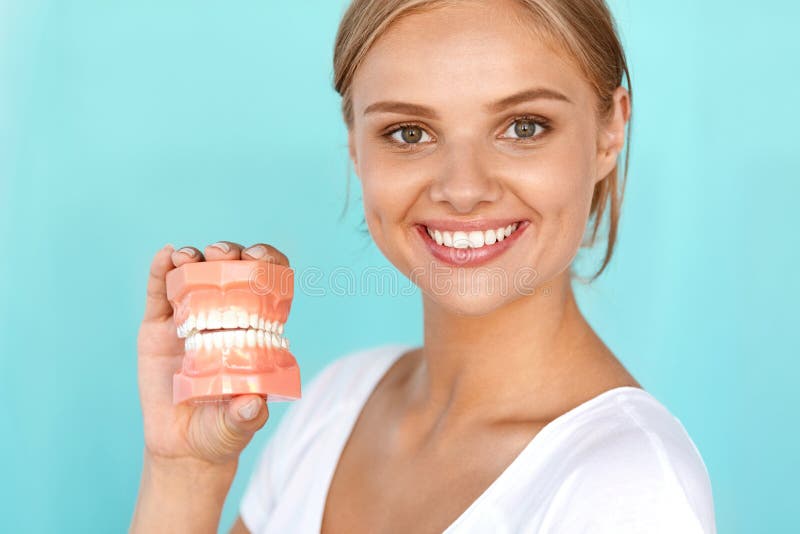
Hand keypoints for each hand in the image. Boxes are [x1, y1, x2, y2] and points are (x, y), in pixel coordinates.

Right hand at [136, 241, 290, 467]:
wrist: (182, 447)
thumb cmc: (222, 431)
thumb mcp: (239, 425)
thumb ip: (246, 416)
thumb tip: (252, 406)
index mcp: (252, 331)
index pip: (267, 287)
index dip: (267, 266)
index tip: (261, 259)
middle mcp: (223, 318)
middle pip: (231, 273)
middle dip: (231, 256)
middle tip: (225, 255)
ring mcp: (189, 320)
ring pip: (194, 276)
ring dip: (194, 258)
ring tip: (190, 256)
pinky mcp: (158, 329)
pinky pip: (159, 294)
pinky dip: (161, 271)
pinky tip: (166, 255)